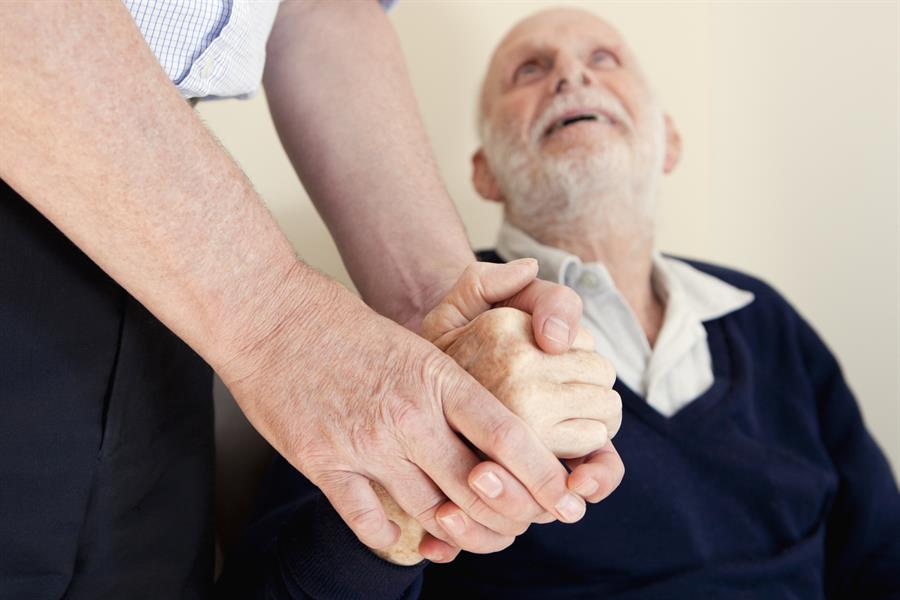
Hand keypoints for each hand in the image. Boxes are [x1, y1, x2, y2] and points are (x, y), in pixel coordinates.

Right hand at [218, 261, 586, 562]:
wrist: (266, 314)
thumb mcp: (413, 339)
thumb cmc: (341, 323)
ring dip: (457, 531)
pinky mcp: (323, 464)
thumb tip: (497, 411)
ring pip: (431, 512)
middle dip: (509, 516)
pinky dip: (396, 537)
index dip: (544, 475)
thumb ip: (455, 381)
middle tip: (521, 525)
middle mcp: (406, 415)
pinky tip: (410, 536)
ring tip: (470, 534)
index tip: (563, 497)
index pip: (508, 435)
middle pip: (477, 487)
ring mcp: (364, 444)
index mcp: (436, 376)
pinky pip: (370, 523)